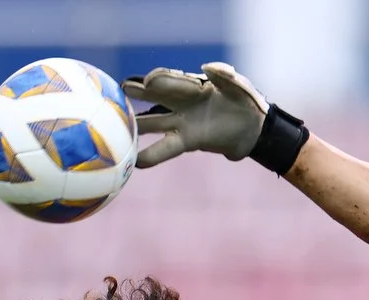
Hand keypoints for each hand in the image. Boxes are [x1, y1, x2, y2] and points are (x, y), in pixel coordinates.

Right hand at [123, 62, 268, 166]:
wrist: (253, 129)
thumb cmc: (246, 103)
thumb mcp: (240, 87)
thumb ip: (225, 76)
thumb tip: (207, 68)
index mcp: (194, 85)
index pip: (172, 81)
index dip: (161, 81)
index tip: (150, 82)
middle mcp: (183, 102)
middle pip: (156, 97)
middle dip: (139, 93)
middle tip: (121, 90)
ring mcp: (182, 122)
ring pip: (154, 123)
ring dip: (137, 126)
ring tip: (115, 128)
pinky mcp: (188, 141)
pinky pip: (166, 148)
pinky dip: (151, 156)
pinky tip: (136, 162)